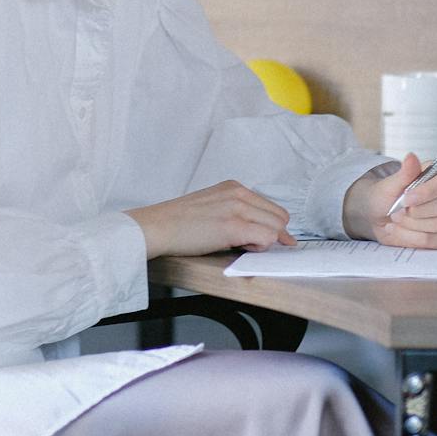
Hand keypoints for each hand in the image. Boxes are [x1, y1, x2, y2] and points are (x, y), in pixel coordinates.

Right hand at [126, 181, 295, 257]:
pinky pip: (268, 238)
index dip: (270, 226)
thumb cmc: (178, 223)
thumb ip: (236, 212)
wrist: (156, 226)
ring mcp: (237, 208)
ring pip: (277, 227)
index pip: (272, 207)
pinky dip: (260, 247)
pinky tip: (240, 247)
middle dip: (271, 234)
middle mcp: (238, 193)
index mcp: (233, 187)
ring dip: (265, 241)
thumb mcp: (212, 206)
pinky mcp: (234, 226)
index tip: (261, 239)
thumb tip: (261, 231)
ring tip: (240, 244)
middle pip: (280, 217)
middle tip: (248, 243)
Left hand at [343, 154, 436, 248]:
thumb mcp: (390, 184)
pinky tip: (400, 229)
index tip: (406, 198)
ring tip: (396, 217)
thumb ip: (404, 173)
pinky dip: (411, 237)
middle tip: (397, 209)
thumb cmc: (386, 196)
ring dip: (410, 224)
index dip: (427, 192)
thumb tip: (411, 157)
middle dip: (415, 211)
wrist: (378, 216)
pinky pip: (434, 241)